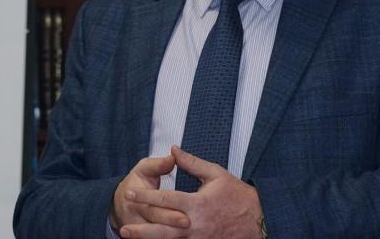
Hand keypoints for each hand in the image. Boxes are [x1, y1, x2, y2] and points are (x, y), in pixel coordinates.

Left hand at [120, 146, 262, 238]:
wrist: (257, 219)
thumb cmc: (237, 195)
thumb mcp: (216, 174)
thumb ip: (192, 163)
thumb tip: (173, 150)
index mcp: (197, 203)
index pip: (166, 199)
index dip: (146, 196)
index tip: (130, 192)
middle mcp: (195, 224)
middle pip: (162, 228)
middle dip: (141, 228)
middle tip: (123, 226)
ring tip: (130, 237)